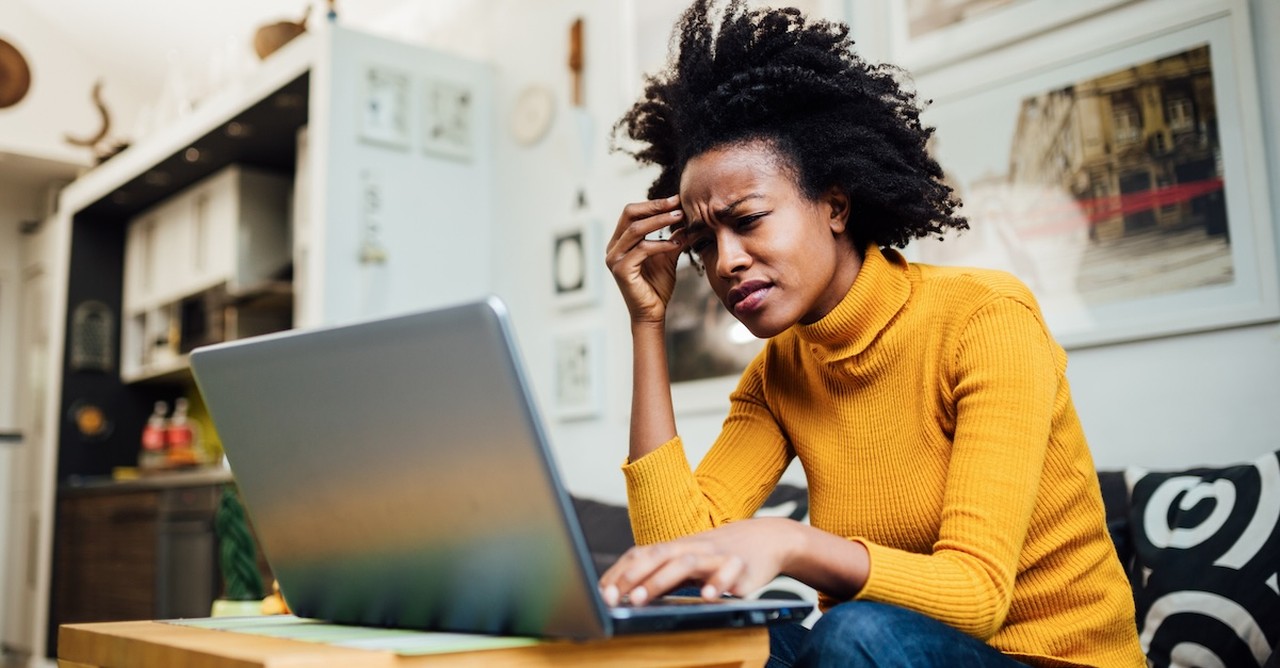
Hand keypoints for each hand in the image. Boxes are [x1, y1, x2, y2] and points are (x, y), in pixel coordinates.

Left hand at [598, 518, 796, 605]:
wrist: (769, 539)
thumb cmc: (721, 554)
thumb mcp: (689, 560)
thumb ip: (663, 573)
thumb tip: (628, 591)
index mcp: (677, 546)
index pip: (641, 555)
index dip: (620, 572)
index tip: (602, 592)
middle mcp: (693, 547)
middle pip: (657, 555)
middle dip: (632, 576)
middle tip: (614, 596)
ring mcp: (716, 555)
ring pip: (685, 562)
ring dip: (661, 581)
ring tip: (642, 599)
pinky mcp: (741, 566)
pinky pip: (728, 573)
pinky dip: (717, 584)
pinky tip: (707, 597)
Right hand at [605, 195, 686, 324]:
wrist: (652, 313)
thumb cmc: (657, 286)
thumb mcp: (668, 255)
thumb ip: (673, 237)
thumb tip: (686, 218)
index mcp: (620, 241)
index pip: (632, 213)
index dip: (654, 204)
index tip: (677, 200)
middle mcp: (613, 247)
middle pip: (630, 214)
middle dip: (655, 206)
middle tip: (677, 203)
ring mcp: (614, 258)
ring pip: (636, 230)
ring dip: (660, 221)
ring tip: (680, 217)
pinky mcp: (621, 270)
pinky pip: (642, 249)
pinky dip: (661, 243)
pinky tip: (676, 243)